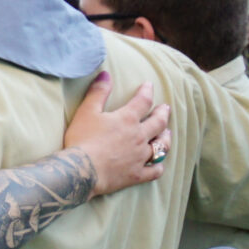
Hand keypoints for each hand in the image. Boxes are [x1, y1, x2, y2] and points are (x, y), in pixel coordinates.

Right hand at [60, 72, 172, 197]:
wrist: (81, 170)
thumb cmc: (82, 139)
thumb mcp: (86, 112)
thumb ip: (98, 93)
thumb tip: (106, 74)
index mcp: (127, 119)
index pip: (143, 101)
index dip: (147, 91)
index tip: (149, 85)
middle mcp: (139, 136)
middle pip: (158, 123)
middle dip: (163, 113)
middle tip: (165, 108)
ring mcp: (140, 156)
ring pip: (161, 146)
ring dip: (165, 138)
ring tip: (167, 134)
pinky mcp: (136, 174)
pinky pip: (154, 171)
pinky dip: (158, 167)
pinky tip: (159, 165)